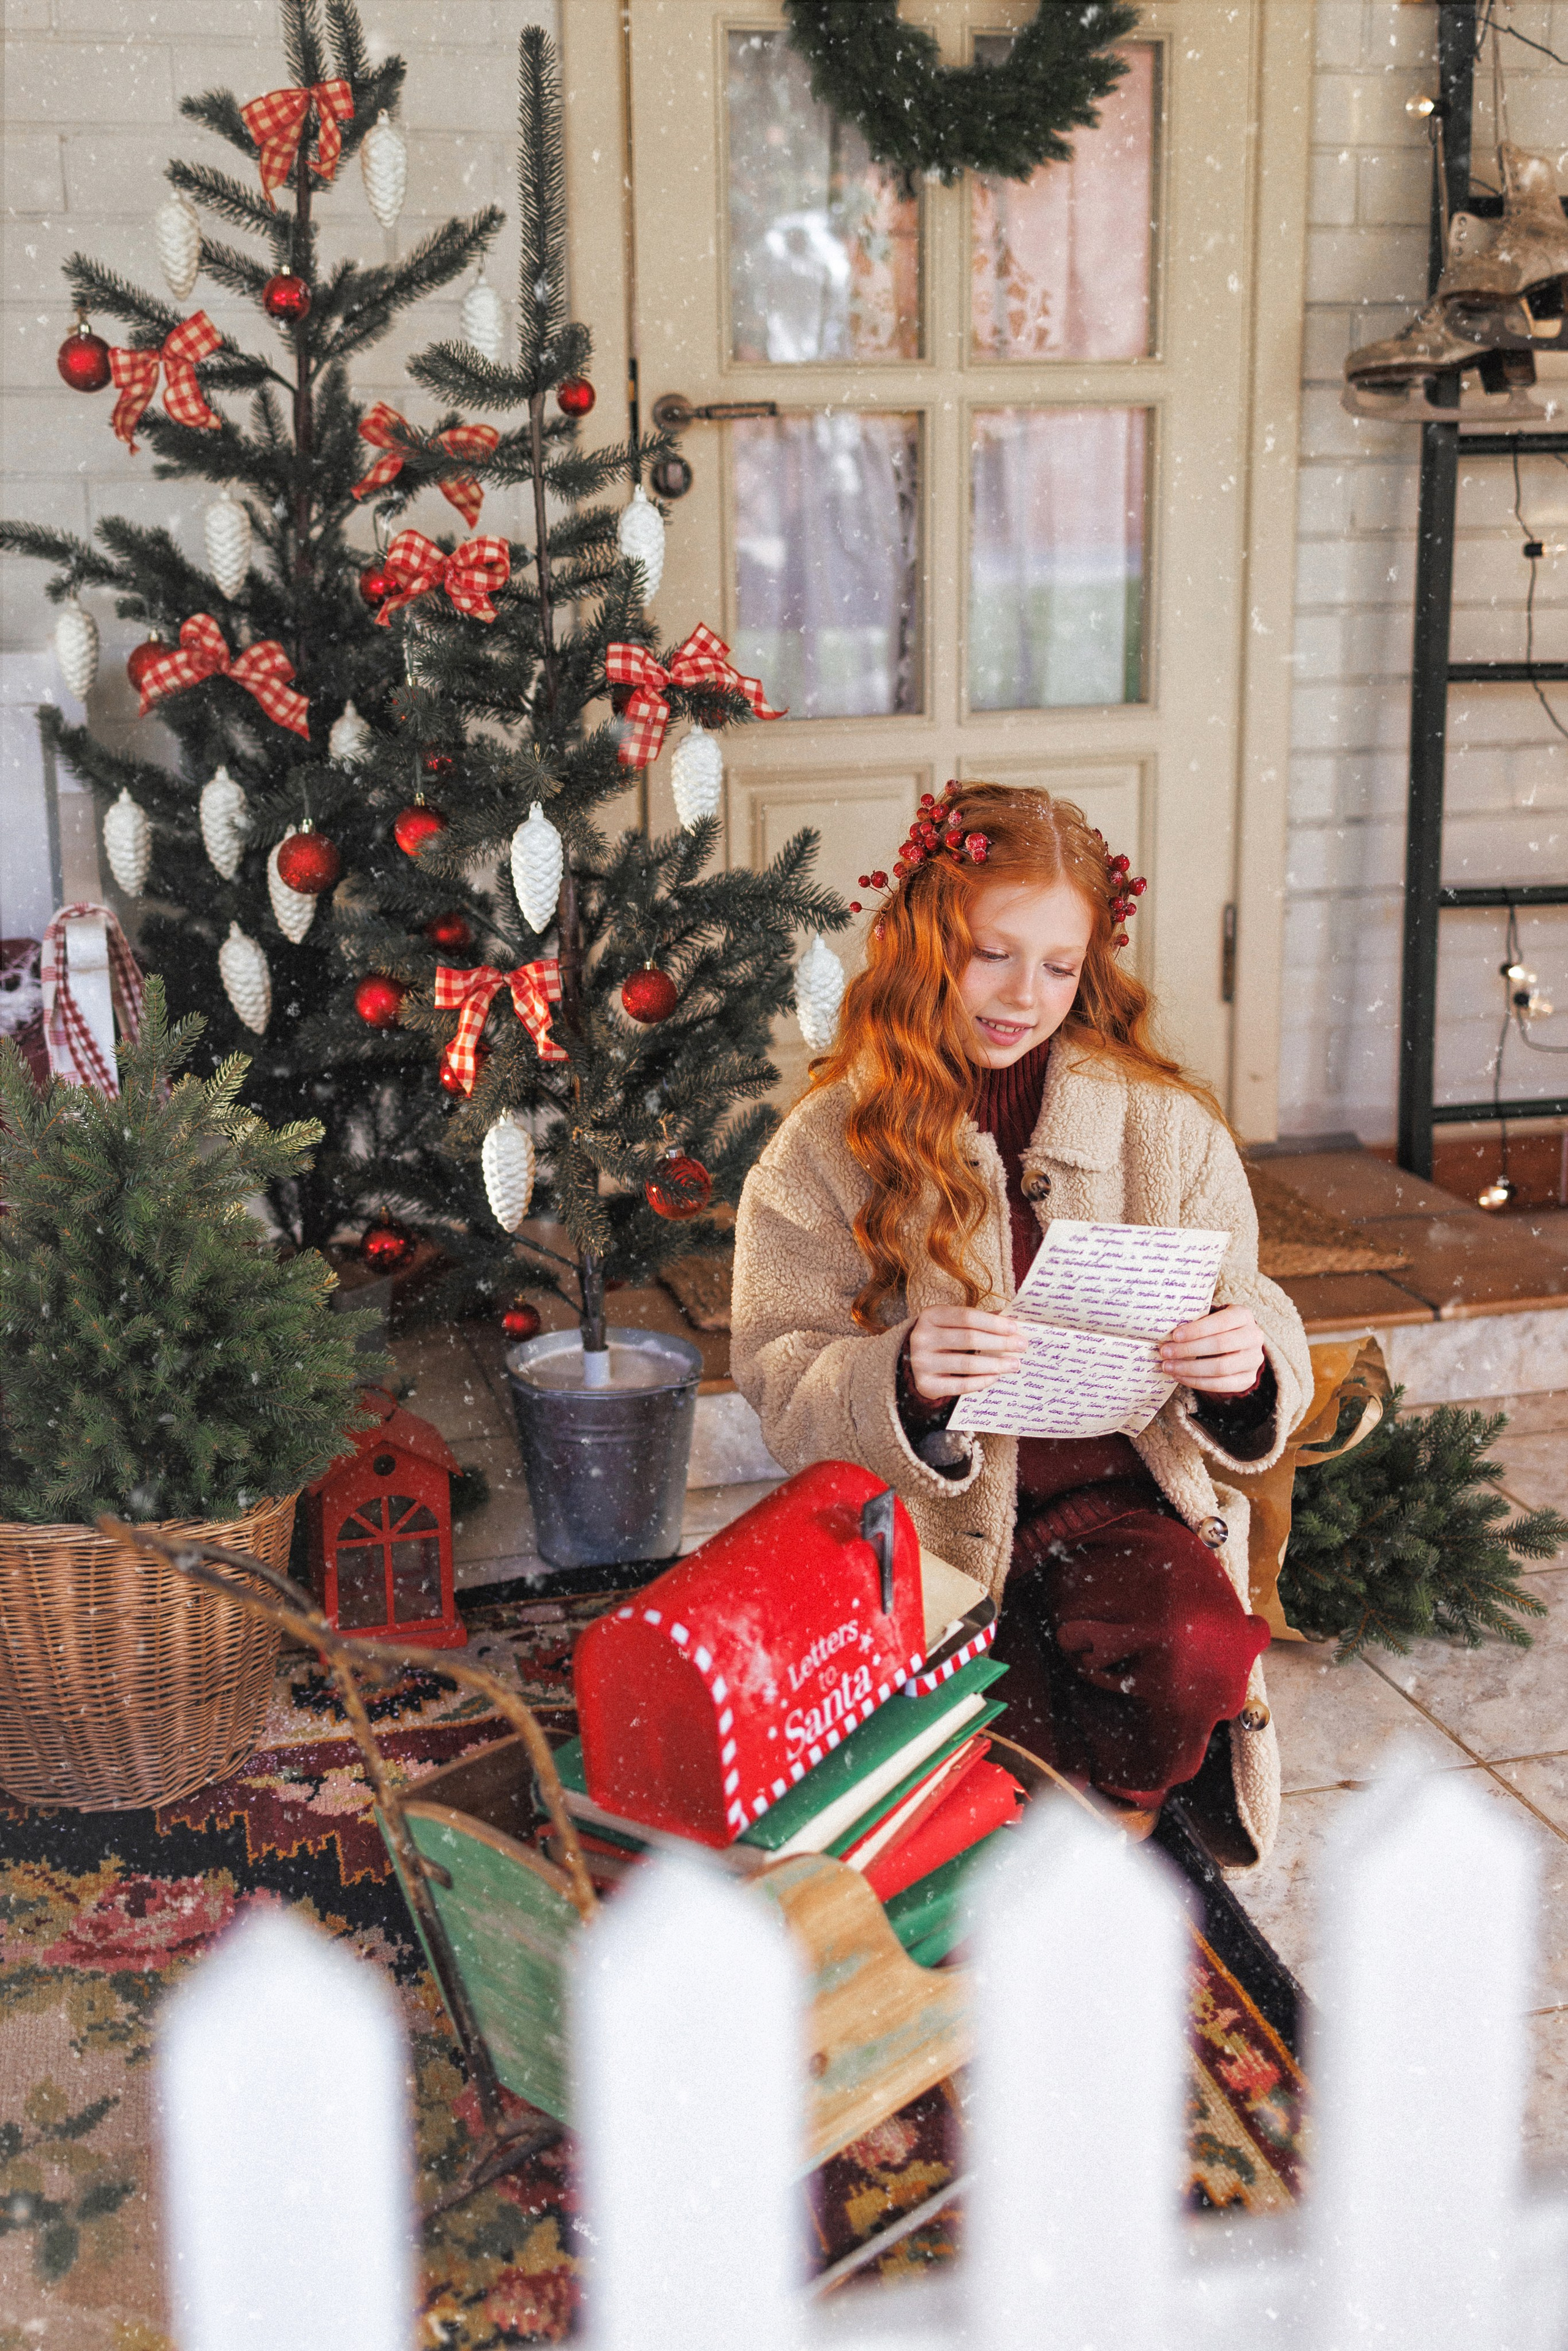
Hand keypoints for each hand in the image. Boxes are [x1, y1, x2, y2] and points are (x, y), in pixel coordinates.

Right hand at [907, 1305, 1026, 1399]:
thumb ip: (979, 1320)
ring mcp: (921, 1362)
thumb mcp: (953, 1322)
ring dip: (996, 1364)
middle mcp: (922, 1337)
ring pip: (967, 1363)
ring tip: (1014, 1364)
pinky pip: (961, 1385)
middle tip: (1022, 1345)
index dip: (993, 1323)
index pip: (967, 1317)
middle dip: (1000, 1342)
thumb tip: (1012, 1323)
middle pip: (969, 1339)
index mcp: (931, 1315)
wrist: (914, 1361)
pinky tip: (996, 1377)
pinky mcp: (926, 1385)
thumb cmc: (943, 1337)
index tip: (1015, 1328)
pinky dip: (982, 1381)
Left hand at [1159, 1304, 1264, 1395]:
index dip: (1197, 1330)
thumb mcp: (1211, 1317)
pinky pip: (1221, 1385)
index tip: (1174, 1336)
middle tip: (1166, 1352)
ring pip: (1221, 1368)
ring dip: (1190, 1369)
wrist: (1239, 1344)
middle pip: (1220, 1345)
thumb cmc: (1217, 1327)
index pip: (1221, 1322)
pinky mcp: (1248, 1379)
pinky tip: (1180, 1377)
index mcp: (1243, 1316)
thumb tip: (1167, 1333)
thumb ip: (1195, 1322)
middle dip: (1189, 1350)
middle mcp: (1253, 1337)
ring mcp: (1253, 1360)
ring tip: (1169, 1367)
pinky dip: (1197, 1382)